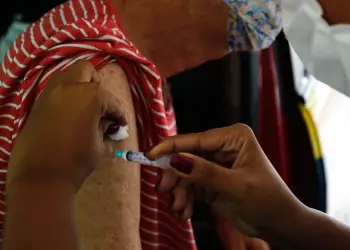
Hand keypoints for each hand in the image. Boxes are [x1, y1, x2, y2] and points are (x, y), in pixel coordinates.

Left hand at [8, 61, 122, 189]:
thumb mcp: (100, 145)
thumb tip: (108, 122)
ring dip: (80, 86)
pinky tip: (70, 114)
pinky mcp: (38, 103)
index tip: (120, 124)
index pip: (111, 100)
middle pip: (86, 70)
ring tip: (85, 107)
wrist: (41, 175)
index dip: (119, 114)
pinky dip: (66, 95)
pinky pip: (56, 90)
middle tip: (101, 105)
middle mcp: (69, 87)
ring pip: (68, 76)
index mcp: (90, 96)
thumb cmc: (77, 161)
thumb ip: (105, 128)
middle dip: (97, 85)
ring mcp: (50, 92)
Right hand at [146, 124, 304, 236]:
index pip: (195, 140)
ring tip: (179, 208)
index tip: (150, 156)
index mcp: (233, 137)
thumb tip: (175, 160)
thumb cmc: (268, 200)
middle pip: (186, 156)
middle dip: (174, 175)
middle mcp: (222, 147)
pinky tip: (185, 212)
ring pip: (184, 172)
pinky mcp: (210, 180)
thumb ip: (206, 173)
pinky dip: (184, 198)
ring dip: (179, 191)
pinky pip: (189, 186)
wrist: (278, 224)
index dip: (171, 147)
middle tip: (164, 191)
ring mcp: (215, 164)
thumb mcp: (237, 186)